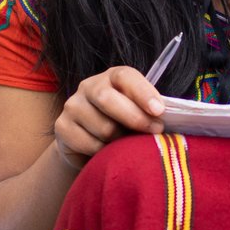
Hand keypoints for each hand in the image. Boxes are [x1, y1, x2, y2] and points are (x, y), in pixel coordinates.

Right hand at [52, 64, 167, 166]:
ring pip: (102, 127)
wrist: (88, 144)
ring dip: (120, 140)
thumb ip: (150, 110)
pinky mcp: (61, 127)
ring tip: (126, 143)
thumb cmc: (122, 125)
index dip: (143, 92)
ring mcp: (72, 105)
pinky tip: (107, 151)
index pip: (125, 77)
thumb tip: (168, 119)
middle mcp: (89, 86)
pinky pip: (90, 144)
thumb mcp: (137, 112)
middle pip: (108, 99)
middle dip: (135, 118)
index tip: (160, 111)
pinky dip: (104, 152)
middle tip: (155, 131)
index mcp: (112, 77)